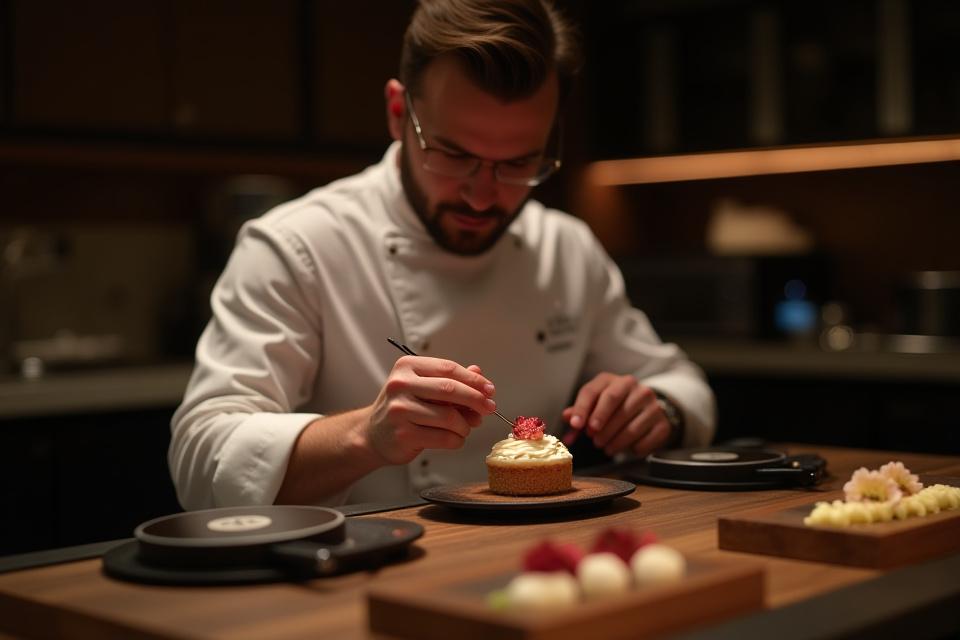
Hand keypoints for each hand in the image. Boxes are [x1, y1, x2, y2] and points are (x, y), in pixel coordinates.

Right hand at [367, 356, 496, 463]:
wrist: (373, 434)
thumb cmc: (403, 408)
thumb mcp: (423, 387)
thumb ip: (450, 380)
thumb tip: (478, 372)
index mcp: (407, 367)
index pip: (448, 368)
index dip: (474, 379)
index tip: (489, 389)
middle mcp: (400, 385)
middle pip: (450, 389)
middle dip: (476, 400)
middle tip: (489, 408)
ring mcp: (400, 410)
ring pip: (449, 417)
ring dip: (465, 425)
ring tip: (465, 427)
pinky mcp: (404, 434)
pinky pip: (443, 438)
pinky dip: (456, 440)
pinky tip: (455, 438)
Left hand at [562, 373, 672, 456]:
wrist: (648, 411)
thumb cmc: (615, 408)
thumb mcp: (596, 405)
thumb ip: (580, 411)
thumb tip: (566, 417)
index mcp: (612, 380)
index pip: (593, 390)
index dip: (582, 408)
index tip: (576, 425)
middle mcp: (633, 386)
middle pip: (612, 400)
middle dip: (600, 422)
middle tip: (593, 439)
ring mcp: (651, 403)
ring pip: (629, 424)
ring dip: (615, 440)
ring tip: (605, 448)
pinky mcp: (662, 422)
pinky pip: (646, 439)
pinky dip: (633, 448)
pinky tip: (626, 448)